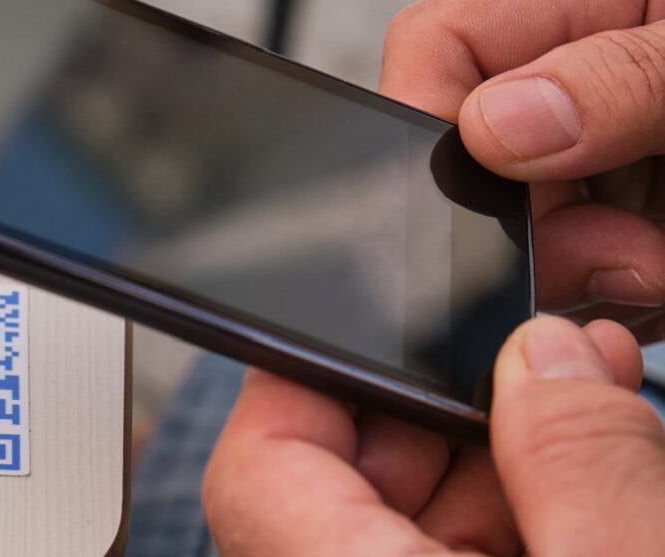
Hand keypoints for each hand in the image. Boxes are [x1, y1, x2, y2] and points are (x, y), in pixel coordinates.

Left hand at [202, 316, 664, 553]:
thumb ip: (582, 469)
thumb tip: (547, 356)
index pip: (257, 469)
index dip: (302, 375)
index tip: (373, 316)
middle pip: (344, 476)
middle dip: (438, 401)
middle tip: (531, 349)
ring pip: (414, 512)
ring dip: (499, 450)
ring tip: (588, 392)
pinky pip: (466, 548)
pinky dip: (524, 504)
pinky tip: (594, 467)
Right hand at [381, 0, 664, 339]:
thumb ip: (623, 74)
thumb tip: (491, 126)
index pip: (442, 43)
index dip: (430, 127)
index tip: (474, 214)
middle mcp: (588, 52)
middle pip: (476, 150)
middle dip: (533, 225)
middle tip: (628, 260)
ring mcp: (611, 130)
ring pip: (526, 220)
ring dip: (587, 268)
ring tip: (662, 264)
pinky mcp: (638, 193)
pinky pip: (585, 258)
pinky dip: (621, 287)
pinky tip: (662, 274)